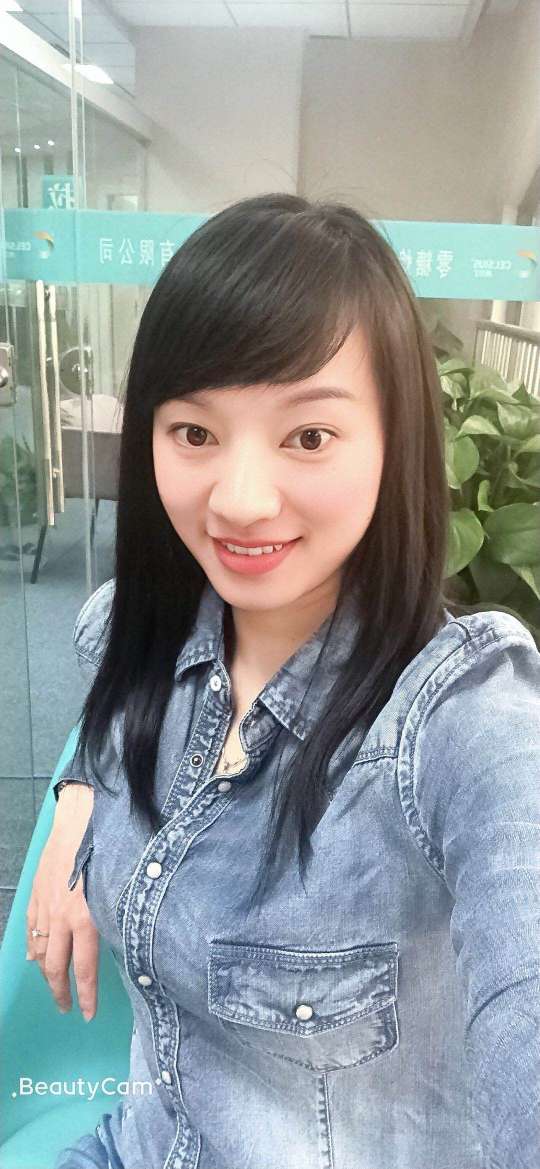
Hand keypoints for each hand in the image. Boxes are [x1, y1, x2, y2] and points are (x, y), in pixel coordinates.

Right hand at [26, 784, 98, 1020]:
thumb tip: (120, 941)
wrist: (81, 818)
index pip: (84, 969)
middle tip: (67, 1008)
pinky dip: (32, 946)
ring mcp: (45, 906)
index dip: (85, 996)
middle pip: (55, 967)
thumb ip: (115, 918)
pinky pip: (31, 928)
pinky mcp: (37, 893)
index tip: (87, 1014)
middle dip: (60, 992)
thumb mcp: (119, 888)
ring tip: (53, 986)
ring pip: (39, 951)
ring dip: (45, 972)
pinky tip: (34, 957)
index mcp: (86, 918)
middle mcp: (62, 918)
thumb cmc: (108, 850)